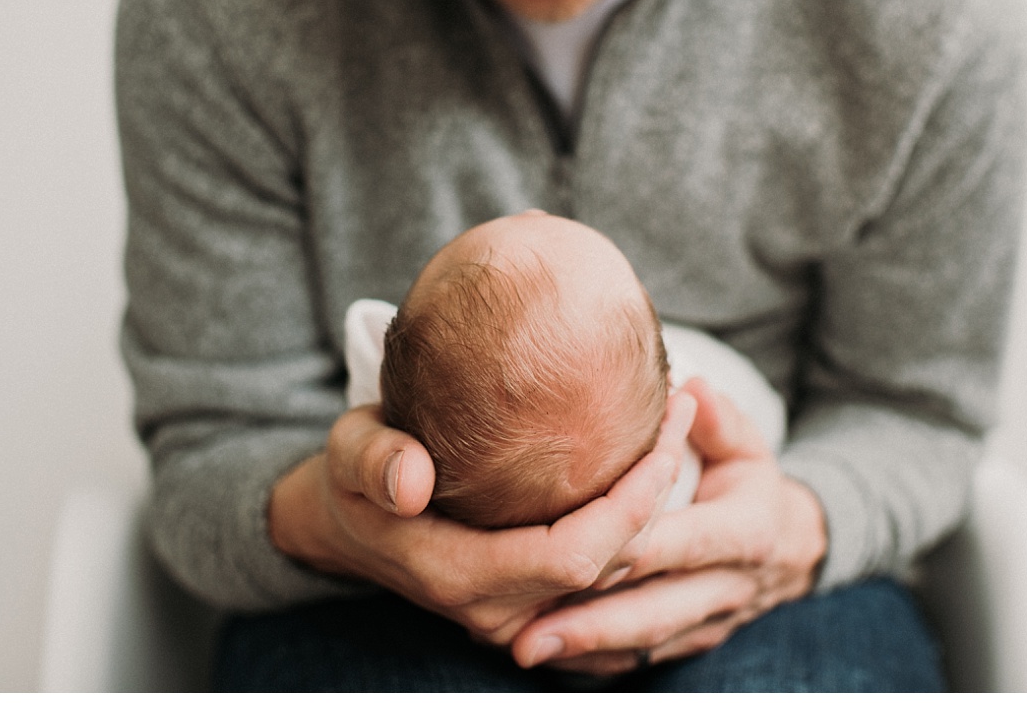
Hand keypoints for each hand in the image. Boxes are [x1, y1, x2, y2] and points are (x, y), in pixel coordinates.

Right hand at [269, 391, 697, 651]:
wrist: (340, 528)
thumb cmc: (349, 479)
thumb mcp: (346, 453)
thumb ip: (374, 461)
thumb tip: (410, 480)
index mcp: (458, 573)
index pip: (576, 554)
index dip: (631, 501)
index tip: (664, 430)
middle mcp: (496, 609)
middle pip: (611, 567)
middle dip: (660, 494)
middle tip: (687, 412)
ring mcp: (514, 614)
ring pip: (614, 575)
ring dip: (654, 509)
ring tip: (679, 429)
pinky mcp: (526, 603)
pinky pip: (601, 577)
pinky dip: (634, 529)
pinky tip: (655, 472)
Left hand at [508, 376, 826, 675]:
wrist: (794, 550)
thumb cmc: (752, 485)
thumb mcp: (747, 446)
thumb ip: (720, 420)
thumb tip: (692, 390)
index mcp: (744, 533)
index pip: (675, 543)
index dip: (620, 552)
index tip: (565, 559)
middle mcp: (728, 586)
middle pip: (652, 611)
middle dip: (589, 626)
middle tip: (523, 637)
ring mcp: (710, 622)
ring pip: (644, 645)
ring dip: (584, 650)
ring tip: (526, 650)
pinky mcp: (691, 644)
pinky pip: (642, 660)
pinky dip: (596, 661)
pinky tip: (550, 656)